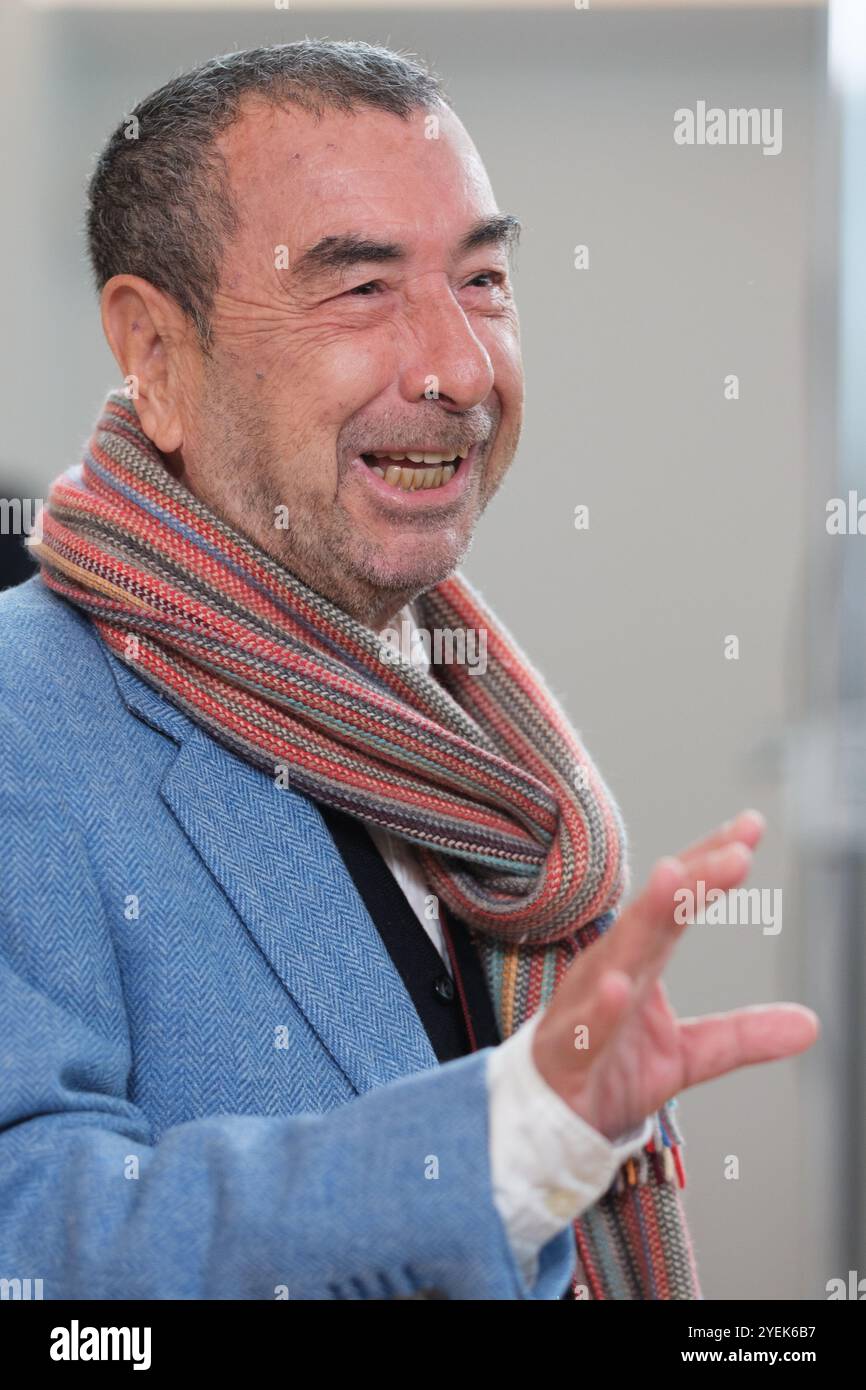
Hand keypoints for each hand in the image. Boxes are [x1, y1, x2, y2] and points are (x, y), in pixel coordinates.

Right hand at [531, 810, 818, 1140]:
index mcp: (640, 962)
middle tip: (735, 853)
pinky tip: (616, 985)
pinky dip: (598, 1007)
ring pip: (617, 955)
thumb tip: (811, 1024)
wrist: (549, 1121)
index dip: (711, 863)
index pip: (678, 902)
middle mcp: (610, 969)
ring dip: (645, 917)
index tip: (751, 827)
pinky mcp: (567, 1051)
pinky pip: (584, 1027)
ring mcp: (585, 1005)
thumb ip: (743, 1034)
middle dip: (692, 879)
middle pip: (654, 916)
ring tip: (673, 880)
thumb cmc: (608, 1068)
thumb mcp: (689, 1054)